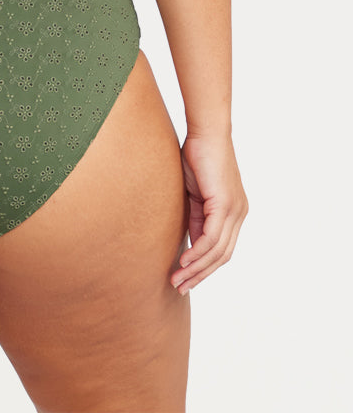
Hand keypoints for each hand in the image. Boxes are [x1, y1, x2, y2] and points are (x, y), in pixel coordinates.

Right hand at [170, 132, 247, 294]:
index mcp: (234, 211)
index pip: (222, 249)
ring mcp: (235, 210)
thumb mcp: (196, 193)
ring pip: (217, 251)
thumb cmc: (198, 155)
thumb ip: (197, 217)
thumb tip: (192, 242)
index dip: (204, 266)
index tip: (186, 278)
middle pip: (222, 256)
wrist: (206, 132)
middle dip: (200, 274)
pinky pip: (211, 238)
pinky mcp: (225, 205)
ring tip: (177, 280)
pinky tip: (183, 261)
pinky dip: (197, 253)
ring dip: (196, 269)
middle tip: (180, 287)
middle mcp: (239, 213)